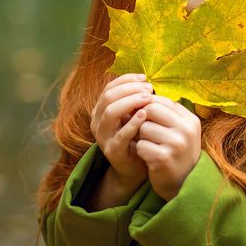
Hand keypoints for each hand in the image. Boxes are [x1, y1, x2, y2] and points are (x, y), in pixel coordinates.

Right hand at [89, 74, 152, 205]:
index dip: (126, 80)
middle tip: (148, 88)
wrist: (134, 167)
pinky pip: (121, 134)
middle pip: (108, 97)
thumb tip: (146, 80)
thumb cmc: (135, 137)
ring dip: (130, 101)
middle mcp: (97, 122)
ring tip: (148, 98)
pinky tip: (144, 115)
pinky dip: (133, 123)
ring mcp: (103, 136)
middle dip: (130, 89)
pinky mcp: (112, 150)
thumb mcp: (132, 116)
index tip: (144, 78)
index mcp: (100, 110)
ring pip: (111, 112)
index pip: (109, 88)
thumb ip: (134, 100)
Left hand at [134, 95, 201, 200]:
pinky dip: (141, 151)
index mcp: (190, 119)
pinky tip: (149, 157)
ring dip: (141, 137)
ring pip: (143, 127)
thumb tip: (140, 95)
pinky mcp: (164, 158)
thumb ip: (165, 113)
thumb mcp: (178, 130)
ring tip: (150, 146)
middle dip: (142, 119)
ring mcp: (176, 144)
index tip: (143, 116)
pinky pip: (141, 145)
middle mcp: (186, 129)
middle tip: (144, 131)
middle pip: (150, 109)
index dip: (147, 106)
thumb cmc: (176, 153)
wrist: (182, 185)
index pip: (161, 100)